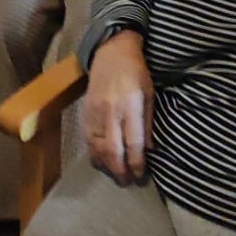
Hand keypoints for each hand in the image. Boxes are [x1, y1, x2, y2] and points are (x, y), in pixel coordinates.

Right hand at [83, 30, 152, 183]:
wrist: (111, 52)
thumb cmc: (136, 72)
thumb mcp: (150, 94)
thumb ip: (148, 122)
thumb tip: (150, 150)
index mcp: (130, 106)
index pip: (133, 143)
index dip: (137, 164)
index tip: (141, 176)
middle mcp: (111, 112)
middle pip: (113, 151)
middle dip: (121, 171)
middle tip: (127, 182)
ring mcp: (95, 114)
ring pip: (97, 149)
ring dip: (106, 166)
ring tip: (116, 175)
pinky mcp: (85, 113)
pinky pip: (88, 141)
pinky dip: (94, 155)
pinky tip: (101, 161)